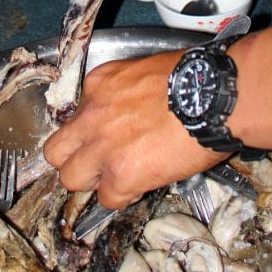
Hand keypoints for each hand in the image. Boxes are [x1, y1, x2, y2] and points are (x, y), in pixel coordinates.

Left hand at [43, 53, 219, 207]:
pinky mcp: (121, 174)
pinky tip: (142, 185)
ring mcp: (102, 146)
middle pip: (57, 150)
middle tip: (99, 164)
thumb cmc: (194, 81)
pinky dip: (124, 197)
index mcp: (98, 84)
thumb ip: (125, 95)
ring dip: (94, 182)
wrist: (215, 96)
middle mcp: (92, 114)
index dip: (92, 132)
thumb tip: (130, 115)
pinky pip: (107, 199)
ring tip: (119, 178)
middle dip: (75, 159)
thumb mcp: (146, 73)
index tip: (107, 137)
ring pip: (71, 178)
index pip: (76, 117)